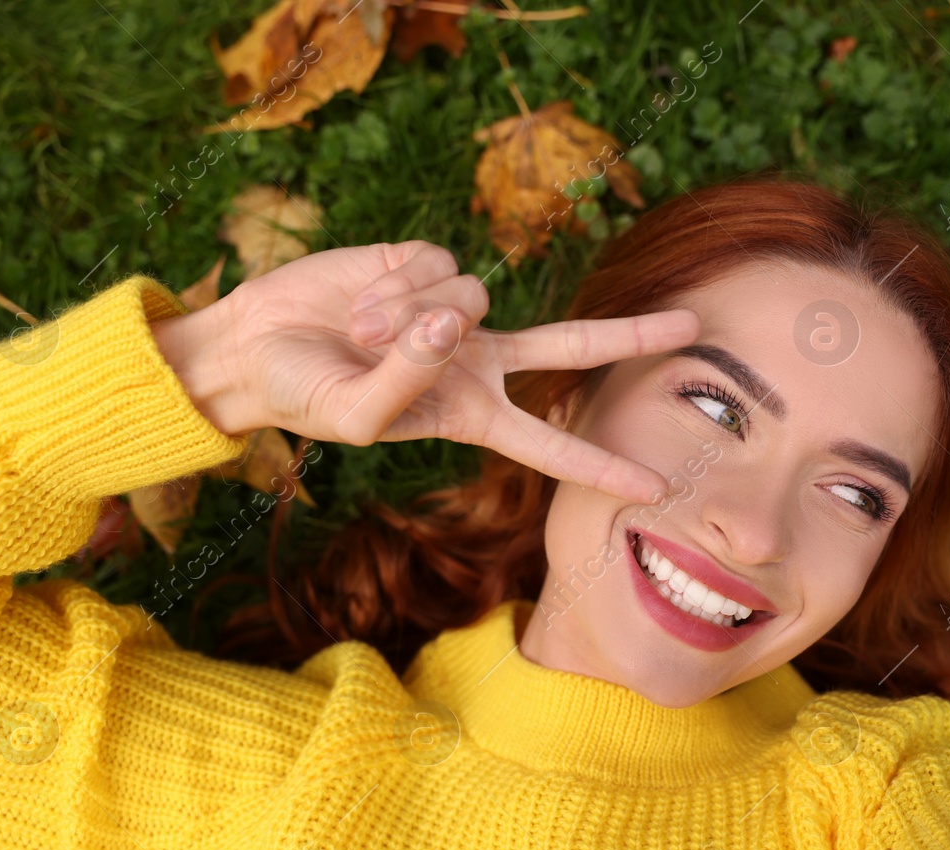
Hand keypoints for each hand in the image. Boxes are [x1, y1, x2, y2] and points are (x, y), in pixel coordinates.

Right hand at [154, 242, 698, 504]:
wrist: (256, 346)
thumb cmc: (304, 397)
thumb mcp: (353, 415)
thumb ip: (407, 378)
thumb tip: (454, 316)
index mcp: (470, 415)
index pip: (550, 444)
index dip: (601, 464)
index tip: (657, 487)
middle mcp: (477, 360)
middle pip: (572, 347)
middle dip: (631, 335)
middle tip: (694, 326)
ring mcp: (456, 310)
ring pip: (471, 296)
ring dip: (407, 317)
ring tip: (359, 333)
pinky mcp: (425, 262)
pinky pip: (434, 266)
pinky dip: (393, 286)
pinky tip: (360, 301)